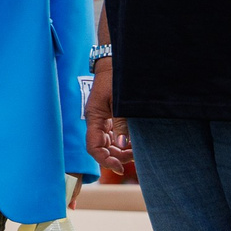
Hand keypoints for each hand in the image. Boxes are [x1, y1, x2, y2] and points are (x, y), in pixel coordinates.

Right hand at [83, 58, 130, 179]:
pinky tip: (134, 143)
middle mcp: (96, 121)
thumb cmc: (115, 79)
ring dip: (120, 151)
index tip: (119, 168)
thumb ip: (121, 123)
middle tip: (135, 158)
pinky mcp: (110, 117)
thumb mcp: (119, 101)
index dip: (104, 160)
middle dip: (117, 157)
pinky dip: (122, 142)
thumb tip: (122, 145)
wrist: (114, 63)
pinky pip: (113, 135)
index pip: (93, 147)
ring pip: (108, 143)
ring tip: (137, 151)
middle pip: (102, 148)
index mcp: (94, 118)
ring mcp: (103, 120)